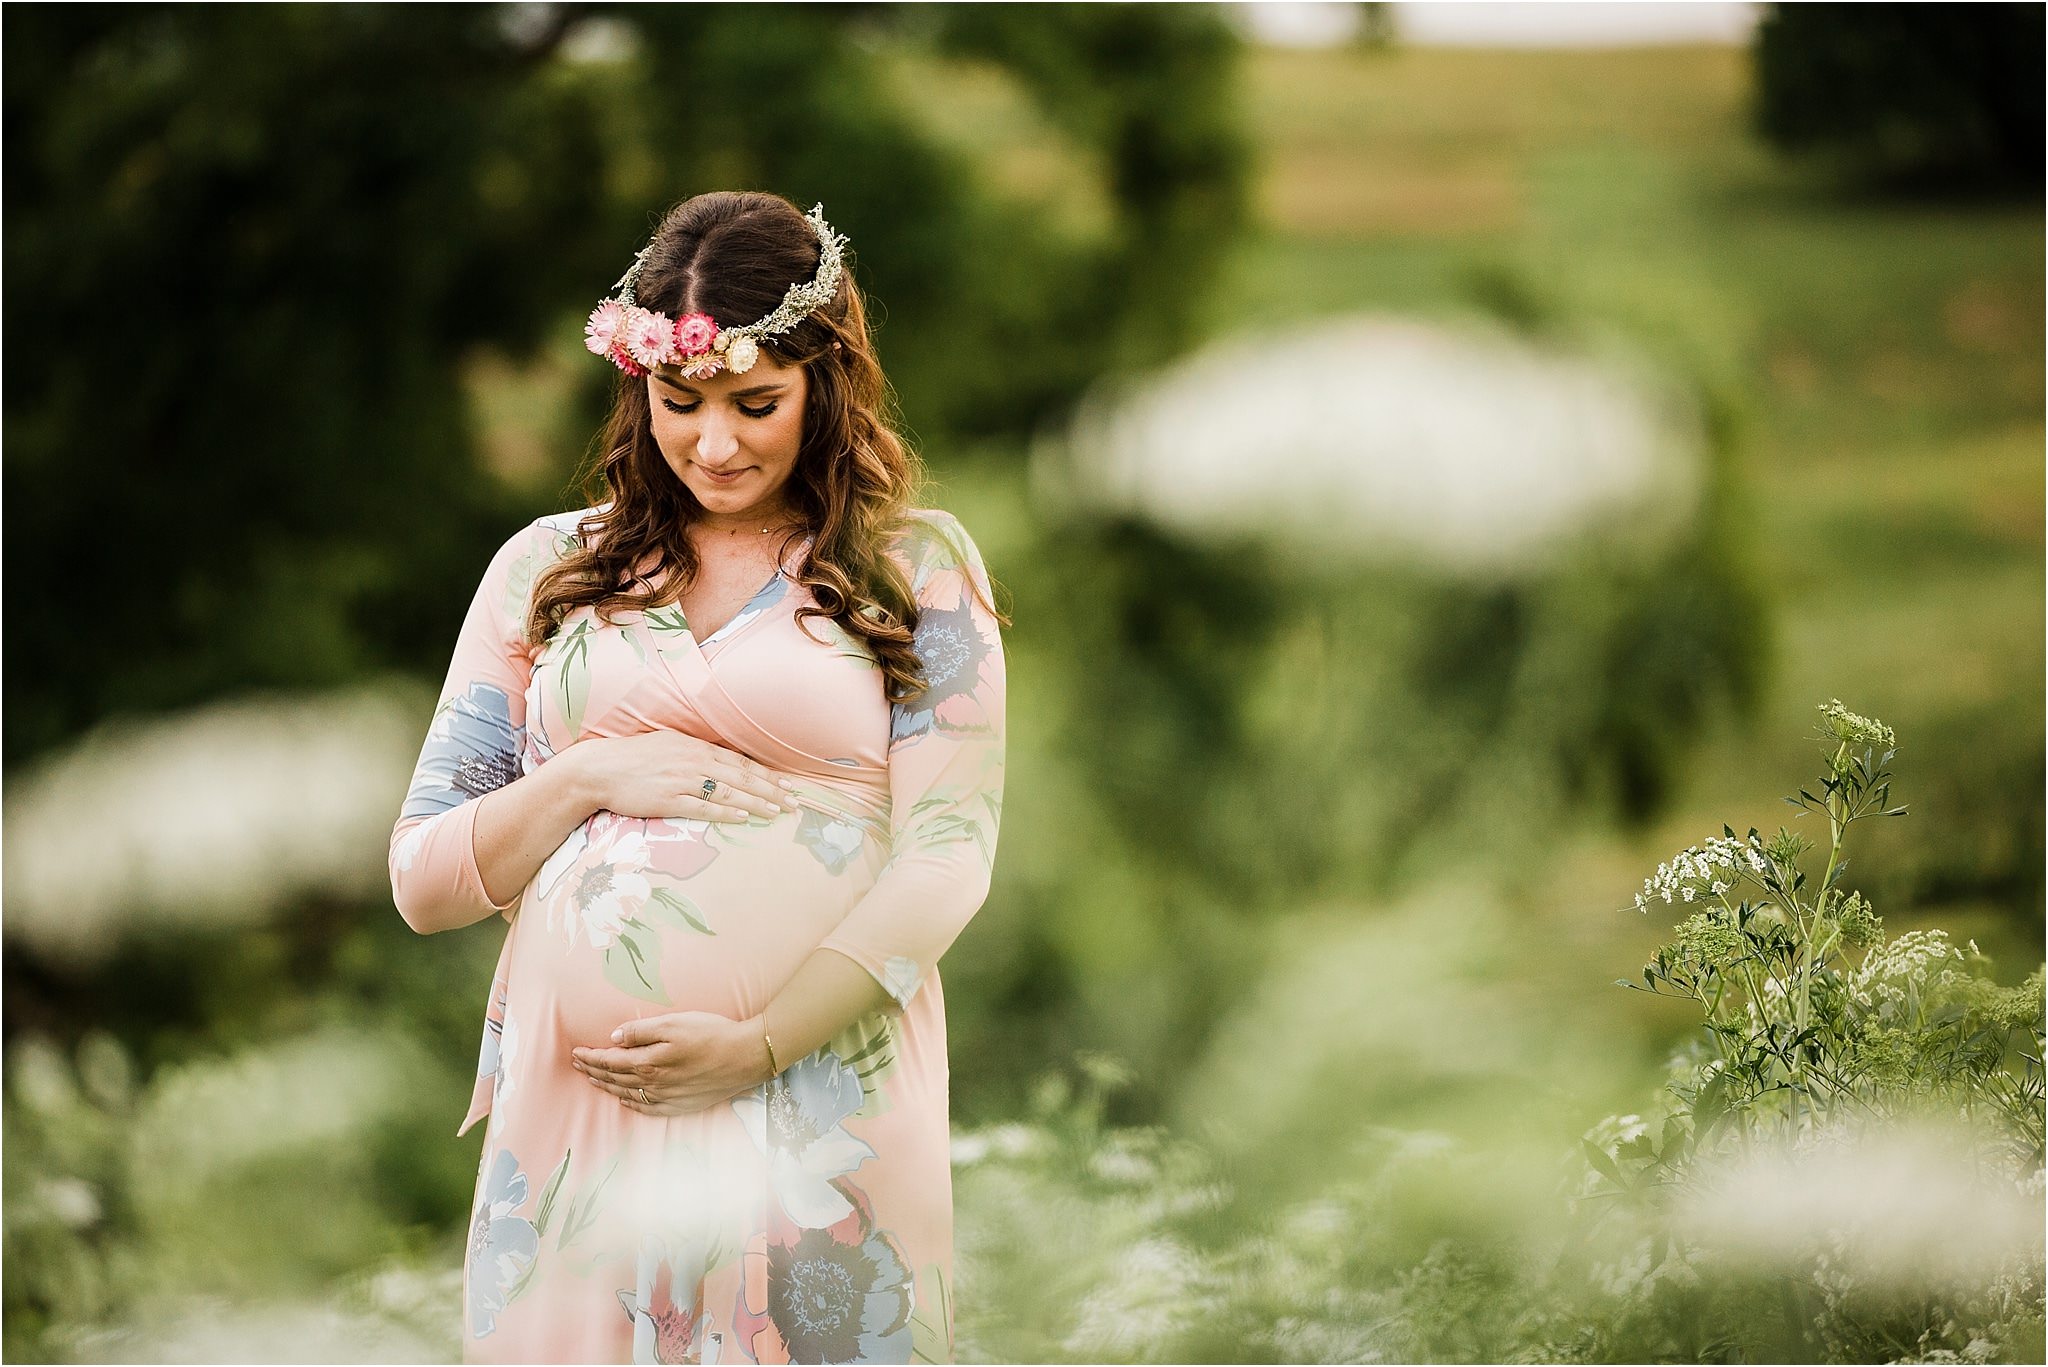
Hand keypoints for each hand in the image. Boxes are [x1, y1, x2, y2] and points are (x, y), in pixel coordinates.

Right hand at [570, 731, 796, 823]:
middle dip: (772, 789)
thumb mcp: (669, 745)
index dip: (767, 774)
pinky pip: (703, 807)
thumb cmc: (633, 757)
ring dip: (757, 801)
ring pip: (729, 791)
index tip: (788, 784)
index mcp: (695, 747)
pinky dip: (726, 811)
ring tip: (778, 810)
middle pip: (742, 776)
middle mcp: (693, 761)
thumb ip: (696, 753)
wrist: (600, 769)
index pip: (740, 762)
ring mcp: (682, 780)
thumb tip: (721, 761)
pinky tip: (744, 815)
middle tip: (795, 801)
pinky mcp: (669, 800)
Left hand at [570, 1011, 775, 1114]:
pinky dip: (631, 1104)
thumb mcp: (674, 1023)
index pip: (609, 1061)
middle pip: (614, 1079)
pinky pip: (647, 1108)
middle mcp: (653, 1084)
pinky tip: (624, 1100)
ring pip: (627, 1094)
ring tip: (592, 1080)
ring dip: (606, 1087)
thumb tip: (614, 1038)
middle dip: (592, 1071)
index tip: (575, 1052)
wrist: (745, 1057)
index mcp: (648, 1063)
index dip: (590, 1057)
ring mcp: (666, 1098)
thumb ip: (641, 1031)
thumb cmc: (712, 1034)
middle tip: (577, 1065)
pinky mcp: (680, 1105)